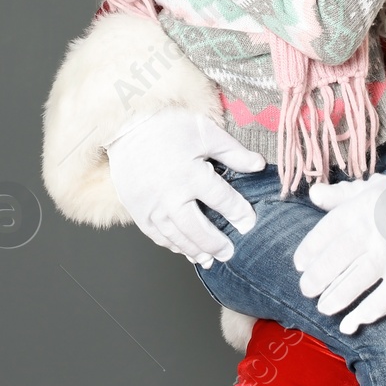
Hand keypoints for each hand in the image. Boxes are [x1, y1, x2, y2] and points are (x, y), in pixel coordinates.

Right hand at [106, 107, 264, 267]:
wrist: (126, 126)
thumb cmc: (167, 125)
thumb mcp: (205, 132)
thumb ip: (233, 152)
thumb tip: (259, 165)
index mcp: (192, 174)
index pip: (223, 201)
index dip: (240, 214)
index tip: (249, 223)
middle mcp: (171, 196)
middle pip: (199, 229)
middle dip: (217, 243)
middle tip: (230, 252)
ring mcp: (152, 207)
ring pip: (178, 237)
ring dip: (196, 251)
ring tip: (210, 259)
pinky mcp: (138, 211)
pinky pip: (157, 235)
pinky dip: (173, 245)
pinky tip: (184, 249)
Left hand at [294, 175, 385, 333]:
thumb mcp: (375, 188)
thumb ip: (342, 195)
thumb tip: (314, 194)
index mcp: (361, 209)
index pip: (325, 233)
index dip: (308, 251)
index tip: (300, 264)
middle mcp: (373, 233)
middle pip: (334, 261)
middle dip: (316, 279)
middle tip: (306, 290)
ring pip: (354, 284)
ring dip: (335, 299)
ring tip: (324, 307)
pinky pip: (382, 301)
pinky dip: (365, 314)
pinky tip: (351, 323)